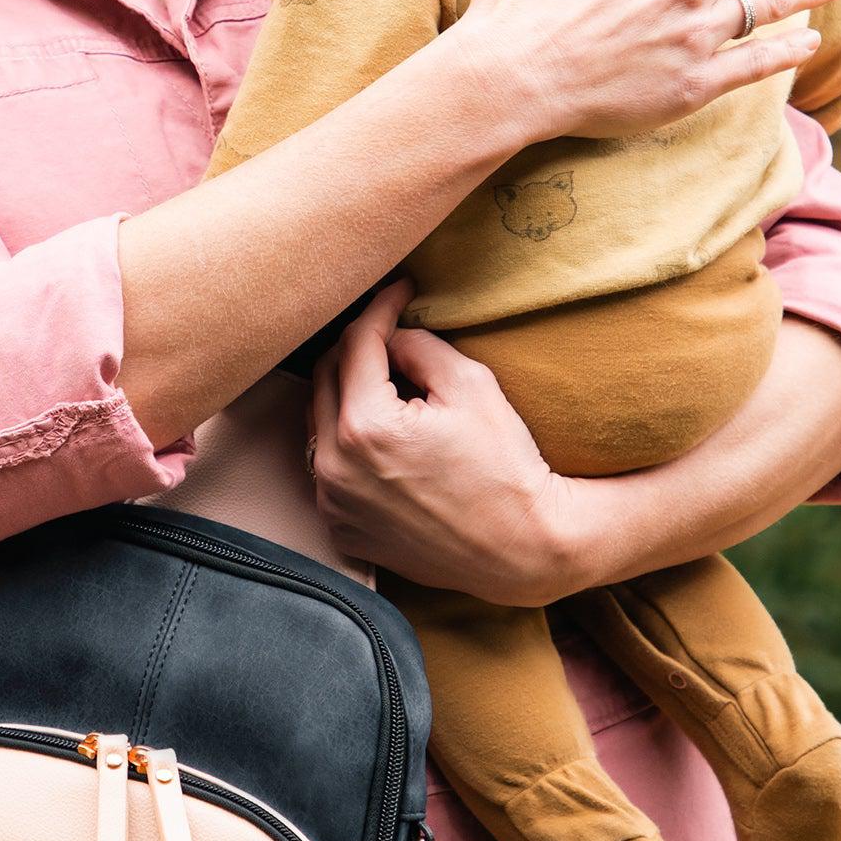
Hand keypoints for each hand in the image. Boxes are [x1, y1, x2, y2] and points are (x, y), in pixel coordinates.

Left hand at [306, 281, 580, 606]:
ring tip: (387, 382)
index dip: (380, 307)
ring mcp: (333, 502)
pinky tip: (383, 437)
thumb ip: (419, 347)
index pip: (357, 343)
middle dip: (357, 347)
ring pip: (320, 423)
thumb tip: (392, 336)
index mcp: (364, 426)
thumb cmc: (505, 467)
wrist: (520, 549)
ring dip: (346, 395)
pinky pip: (329, 469)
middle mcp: (334, 466)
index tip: (399, 292)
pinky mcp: (341, 527)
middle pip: (325, 377)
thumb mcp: (471, 385)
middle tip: (390, 332)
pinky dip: (347, 444)